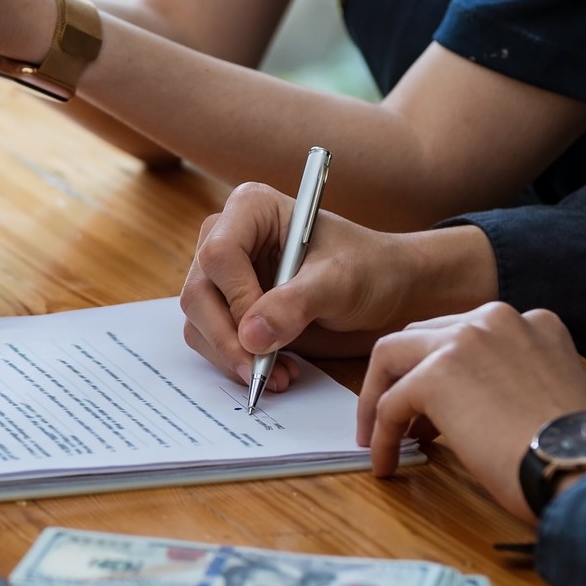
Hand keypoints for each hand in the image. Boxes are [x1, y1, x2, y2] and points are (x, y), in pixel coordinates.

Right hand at [180, 183, 502, 392]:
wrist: (387, 289)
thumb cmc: (370, 269)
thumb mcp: (339, 283)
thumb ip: (295, 304)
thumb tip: (250, 337)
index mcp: (250, 209)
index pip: (219, 254)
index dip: (237, 299)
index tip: (263, 338)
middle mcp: (227, 236)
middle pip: (199, 292)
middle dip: (227, 338)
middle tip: (259, 373)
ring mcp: (224, 274)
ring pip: (198, 320)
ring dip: (232, 356)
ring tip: (278, 375)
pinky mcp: (227, 306)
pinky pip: (210, 337)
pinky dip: (236, 361)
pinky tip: (275, 369)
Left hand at [356, 303, 585, 520]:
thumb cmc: (579, 451)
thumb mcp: (550, 392)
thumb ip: (510, 378)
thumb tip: (465, 403)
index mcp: (530, 322)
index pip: (462, 334)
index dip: (439, 367)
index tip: (432, 404)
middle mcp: (495, 319)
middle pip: (421, 337)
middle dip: (402, 376)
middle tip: (396, 415)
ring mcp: (463, 341)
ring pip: (391, 358)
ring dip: (379, 399)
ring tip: (376, 436)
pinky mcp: (435, 376)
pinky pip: (390, 405)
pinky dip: (381, 435)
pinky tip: (385, 462)